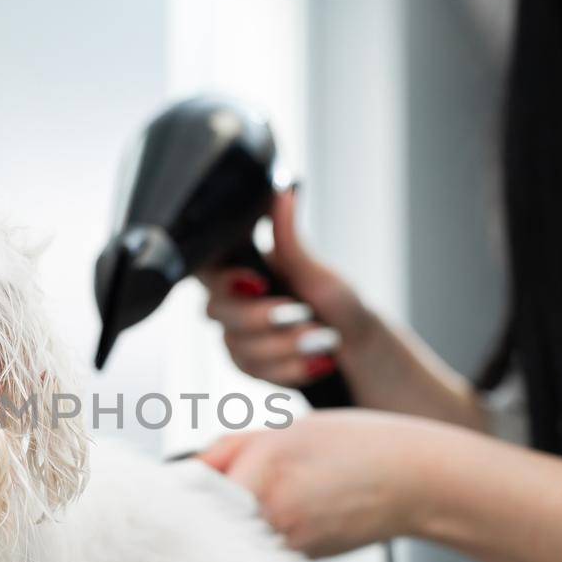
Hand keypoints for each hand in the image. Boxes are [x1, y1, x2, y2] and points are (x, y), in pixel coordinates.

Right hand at [197, 187, 378, 387]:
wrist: (355, 347)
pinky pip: (252, 372)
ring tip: (323, 340)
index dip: (223, 278)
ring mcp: (236, 335)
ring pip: (237, 347)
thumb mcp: (315, 269)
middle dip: (264, 319)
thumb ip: (289, 237)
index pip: (206, 268)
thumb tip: (283, 188)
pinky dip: (290, 368)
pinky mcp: (247, 365)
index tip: (259, 283)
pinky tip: (316, 363)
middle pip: (216, 312)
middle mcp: (232, 302)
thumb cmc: (337, 302)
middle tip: (303, 316)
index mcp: (243, 270)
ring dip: (286, 347)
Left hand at [197, 410, 440, 557]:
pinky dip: (258, 538)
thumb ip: (228, 451)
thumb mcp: (282, 430)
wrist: (415, 481)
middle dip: (200, 511)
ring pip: (232, 540)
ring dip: (229, 526)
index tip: (171, 490)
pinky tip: (285, 516)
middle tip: (201, 499)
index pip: (190, 492)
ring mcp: (286, 546)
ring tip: (261, 501)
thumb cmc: (354, 446)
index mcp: (261, 473)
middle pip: (206, 523)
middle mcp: (270, 517)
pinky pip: (261, 550)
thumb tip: (183, 472)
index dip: (177, 491)